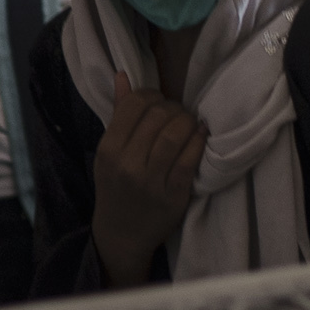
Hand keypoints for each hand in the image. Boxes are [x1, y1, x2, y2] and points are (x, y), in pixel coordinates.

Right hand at [93, 87, 209, 283]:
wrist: (122, 234)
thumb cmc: (116, 188)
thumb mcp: (109, 153)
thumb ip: (118, 114)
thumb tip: (123, 75)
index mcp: (108, 149)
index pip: (134, 104)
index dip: (152, 95)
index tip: (159, 103)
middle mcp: (127, 164)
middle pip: (157, 116)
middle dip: (173, 108)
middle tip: (177, 114)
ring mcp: (150, 181)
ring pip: (174, 135)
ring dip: (188, 121)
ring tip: (190, 123)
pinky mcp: (173, 195)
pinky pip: (190, 159)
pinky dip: (199, 141)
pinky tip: (201, 135)